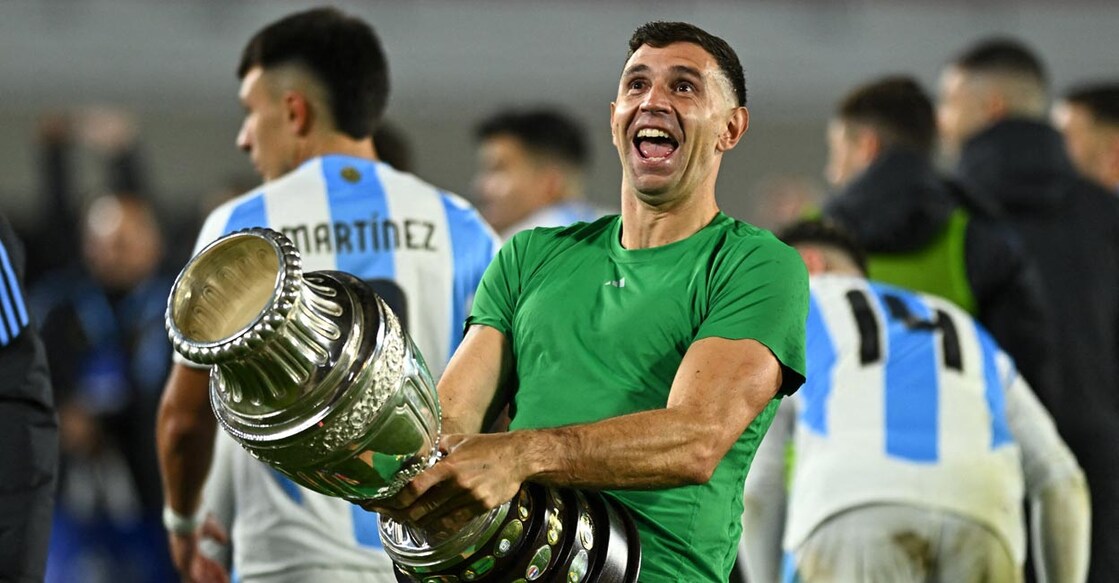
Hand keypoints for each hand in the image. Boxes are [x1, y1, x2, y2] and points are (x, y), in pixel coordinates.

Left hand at [168, 514, 229, 582]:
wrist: (188, 517)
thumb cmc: (197, 520)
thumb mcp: (212, 529)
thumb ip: (217, 535)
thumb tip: (224, 540)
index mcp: (191, 550)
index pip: (206, 564)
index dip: (217, 570)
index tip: (226, 575)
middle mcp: (186, 558)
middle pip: (203, 573)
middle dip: (215, 579)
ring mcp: (183, 562)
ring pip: (199, 578)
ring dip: (211, 581)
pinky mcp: (184, 564)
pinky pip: (195, 579)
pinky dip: (205, 582)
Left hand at [360, 432, 527, 534]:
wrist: (518, 457)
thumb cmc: (487, 446)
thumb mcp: (460, 441)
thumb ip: (438, 447)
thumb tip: (420, 451)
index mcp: (449, 465)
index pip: (416, 487)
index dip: (398, 498)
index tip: (386, 501)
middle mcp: (458, 484)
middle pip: (422, 508)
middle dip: (403, 514)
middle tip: (391, 514)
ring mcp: (470, 498)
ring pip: (437, 518)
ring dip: (419, 522)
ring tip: (408, 520)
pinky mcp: (481, 508)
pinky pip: (454, 523)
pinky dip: (439, 526)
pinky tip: (431, 525)